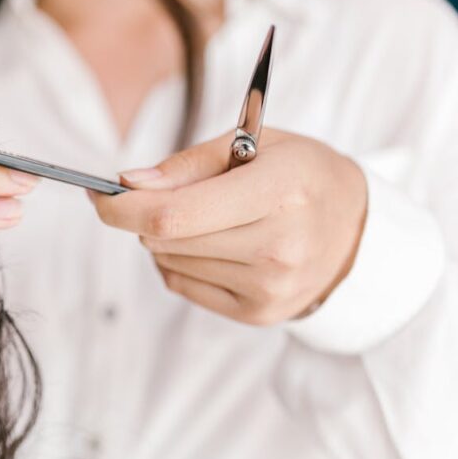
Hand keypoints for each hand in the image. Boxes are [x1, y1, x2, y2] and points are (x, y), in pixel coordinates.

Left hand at [89, 129, 367, 324]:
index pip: (173, 214)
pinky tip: (212, 244)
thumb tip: (129, 184)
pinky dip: (179, 261)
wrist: (359, 230)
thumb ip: (188, 163)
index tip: (98, 196)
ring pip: (168, 262)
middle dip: (142, 216)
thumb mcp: (255, 144)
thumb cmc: (301, 175)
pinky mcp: (258, 314)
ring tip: (205, 218)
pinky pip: (182, 285)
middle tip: (155, 194)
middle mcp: (279, 247)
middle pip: (164, 240)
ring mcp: (270, 288)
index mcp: (281, 192)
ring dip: (164, 238)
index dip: (122, 208)